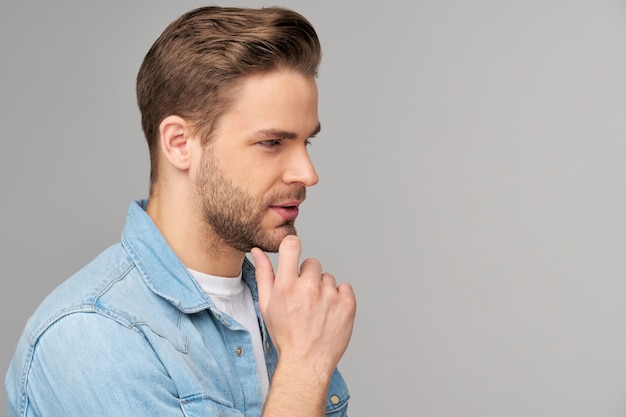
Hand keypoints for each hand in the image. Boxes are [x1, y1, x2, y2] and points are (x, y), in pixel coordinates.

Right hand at [251, 235, 355, 378]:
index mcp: (286, 286)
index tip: (293, 254)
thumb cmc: (285, 335)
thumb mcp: (267, 305)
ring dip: (323, 290)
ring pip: (328, 278)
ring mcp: (330, 295)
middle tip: (304, 299)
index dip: (293, 247)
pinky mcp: (347, 304)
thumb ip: (264, 275)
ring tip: (316, 311)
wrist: (306, 363)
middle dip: (308, 277)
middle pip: (312, 263)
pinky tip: (329, 313)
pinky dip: (339, 298)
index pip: (292, 245)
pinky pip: (345, 288)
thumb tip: (258, 251)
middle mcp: (308, 288)